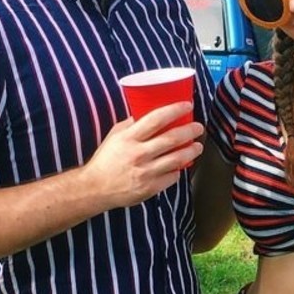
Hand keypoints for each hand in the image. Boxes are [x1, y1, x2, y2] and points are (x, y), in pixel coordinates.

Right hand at [84, 101, 202, 208]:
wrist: (95, 188)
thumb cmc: (105, 160)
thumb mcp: (114, 136)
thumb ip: (131, 125)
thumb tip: (146, 113)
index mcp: (128, 138)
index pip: (156, 119)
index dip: (174, 110)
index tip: (187, 105)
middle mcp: (138, 154)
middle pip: (171, 138)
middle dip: (190, 131)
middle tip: (198, 127)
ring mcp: (145, 172)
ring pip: (176, 158)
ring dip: (191, 151)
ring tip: (197, 146)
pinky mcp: (150, 187)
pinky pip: (172, 176)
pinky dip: (178, 170)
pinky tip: (180, 166)